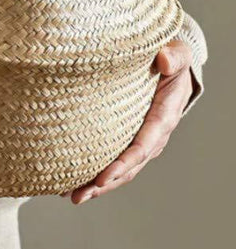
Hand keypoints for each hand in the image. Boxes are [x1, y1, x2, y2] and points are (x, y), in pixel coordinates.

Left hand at [65, 39, 193, 204]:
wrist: (168, 62)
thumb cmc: (170, 56)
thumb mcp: (177, 52)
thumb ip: (173, 56)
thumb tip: (162, 59)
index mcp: (165, 114)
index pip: (144, 144)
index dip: (125, 162)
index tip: (103, 176)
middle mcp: (153, 133)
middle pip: (129, 165)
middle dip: (105, 183)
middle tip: (79, 195)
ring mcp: (140, 138)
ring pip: (120, 169)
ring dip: (97, 185)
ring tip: (71, 196)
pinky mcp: (127, 136)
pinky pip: (112, 158)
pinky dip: (94, 173)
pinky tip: (71, 182)